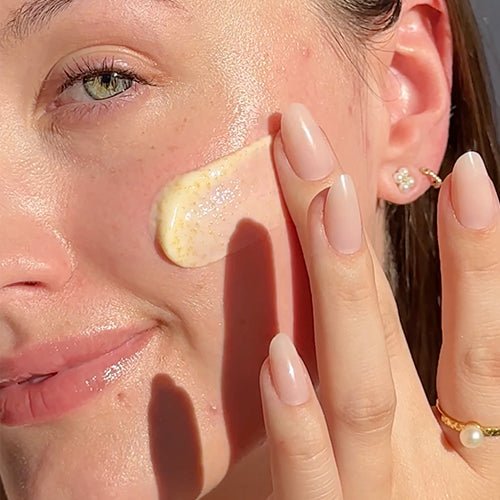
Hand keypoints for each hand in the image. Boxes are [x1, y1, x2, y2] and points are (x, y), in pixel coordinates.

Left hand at [259, 104, 499, 498]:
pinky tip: (279, 359)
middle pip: (394, 335)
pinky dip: (299, 429)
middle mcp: (433, 471)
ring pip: (367, 391)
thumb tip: (344, 331)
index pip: (474, 340)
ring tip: (324, 201)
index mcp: (458, 450)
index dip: (480, 259)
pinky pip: (310, 487)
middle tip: (318, 144)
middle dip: (358, 238)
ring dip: (345, 295)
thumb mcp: (398, 467)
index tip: (468, 175)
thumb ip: (382, 400)